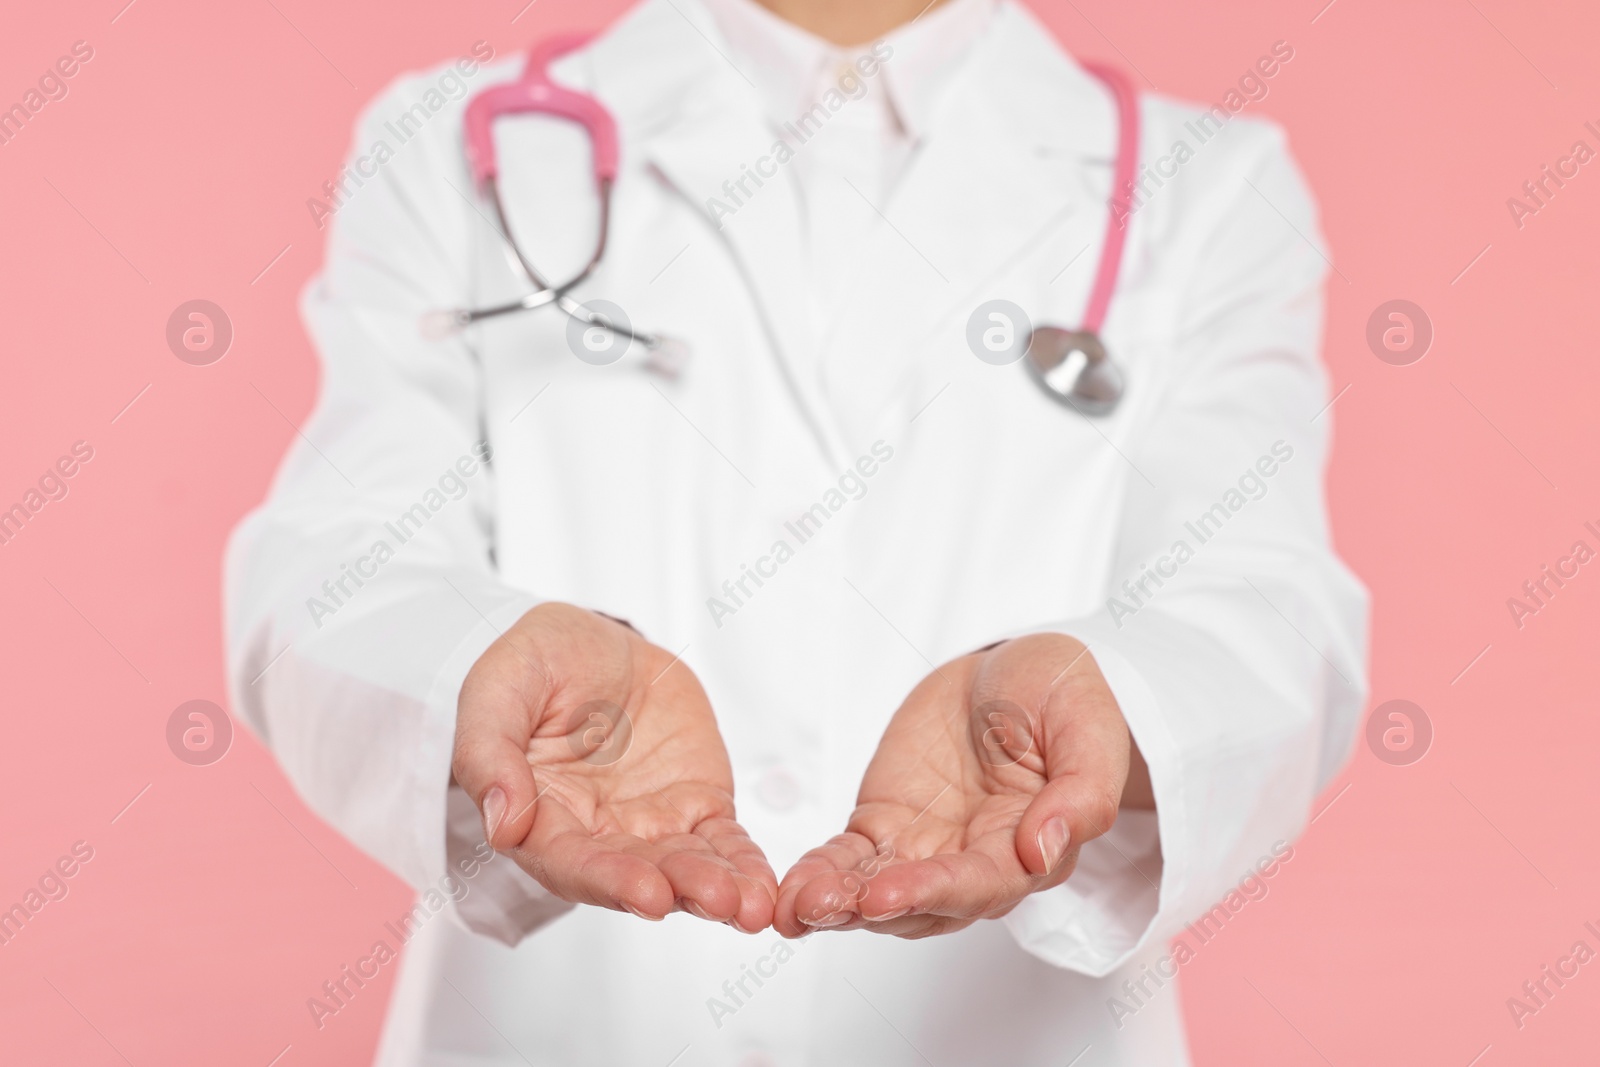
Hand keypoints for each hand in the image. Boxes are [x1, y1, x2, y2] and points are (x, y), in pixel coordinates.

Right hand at [453, 602, 775, 930]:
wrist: (596, 643)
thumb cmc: (536, 666)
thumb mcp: (498, 688)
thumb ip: (489, 753)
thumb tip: (502, 824)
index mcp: (539, 817)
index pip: (570, 862)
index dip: (609, 880)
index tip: (648, 895)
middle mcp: (595, 834)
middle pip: (635, 873)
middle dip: (679, 889)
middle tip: (719, 899)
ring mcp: (649, 825)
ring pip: (684, 867)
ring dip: (718, 888)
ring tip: (750, 903)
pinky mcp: (694, 807)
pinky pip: (722, 842)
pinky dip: (744, 864)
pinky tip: (764, 887)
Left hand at [774, 634, 1148, 938]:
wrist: (1014, 669)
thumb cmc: (1063, 696)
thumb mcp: (1088, 728)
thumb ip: (1081, 793)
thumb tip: (1045, 849)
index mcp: (1033, 847)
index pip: (983, 885)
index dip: (935, 892)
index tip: (889, 894)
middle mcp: (978, 861)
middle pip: (925, 903)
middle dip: (873, 908)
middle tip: (824, 908)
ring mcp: (928, 847)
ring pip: (880, 891)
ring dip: (839, 903)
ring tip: (796, 906)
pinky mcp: (887, 825)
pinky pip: (851, 859)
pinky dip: (821, 873)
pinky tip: (791, 887)